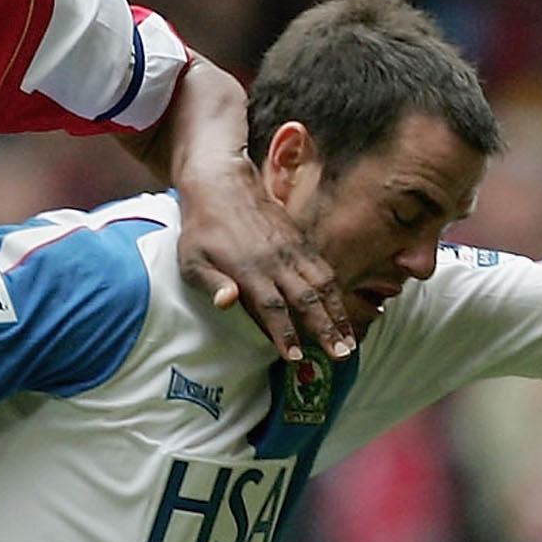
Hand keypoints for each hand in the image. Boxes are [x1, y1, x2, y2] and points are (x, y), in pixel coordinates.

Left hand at [176, 158, 351, 362]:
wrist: (222, 185)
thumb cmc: (202, 229)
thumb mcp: (192, 259)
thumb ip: (210, 283)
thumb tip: (226, 303)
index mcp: (248, 269)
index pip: (271, 308)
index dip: (284, 333)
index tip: (295, 357)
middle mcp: (276, 261)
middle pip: (306, 299)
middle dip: (325, 329)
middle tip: (340, 355)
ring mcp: (292, 250)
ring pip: (322, 286)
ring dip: (338, 314)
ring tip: (349, 341)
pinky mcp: (300, 242)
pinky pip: (324, 270)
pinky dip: (336, 293)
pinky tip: (342, 311)